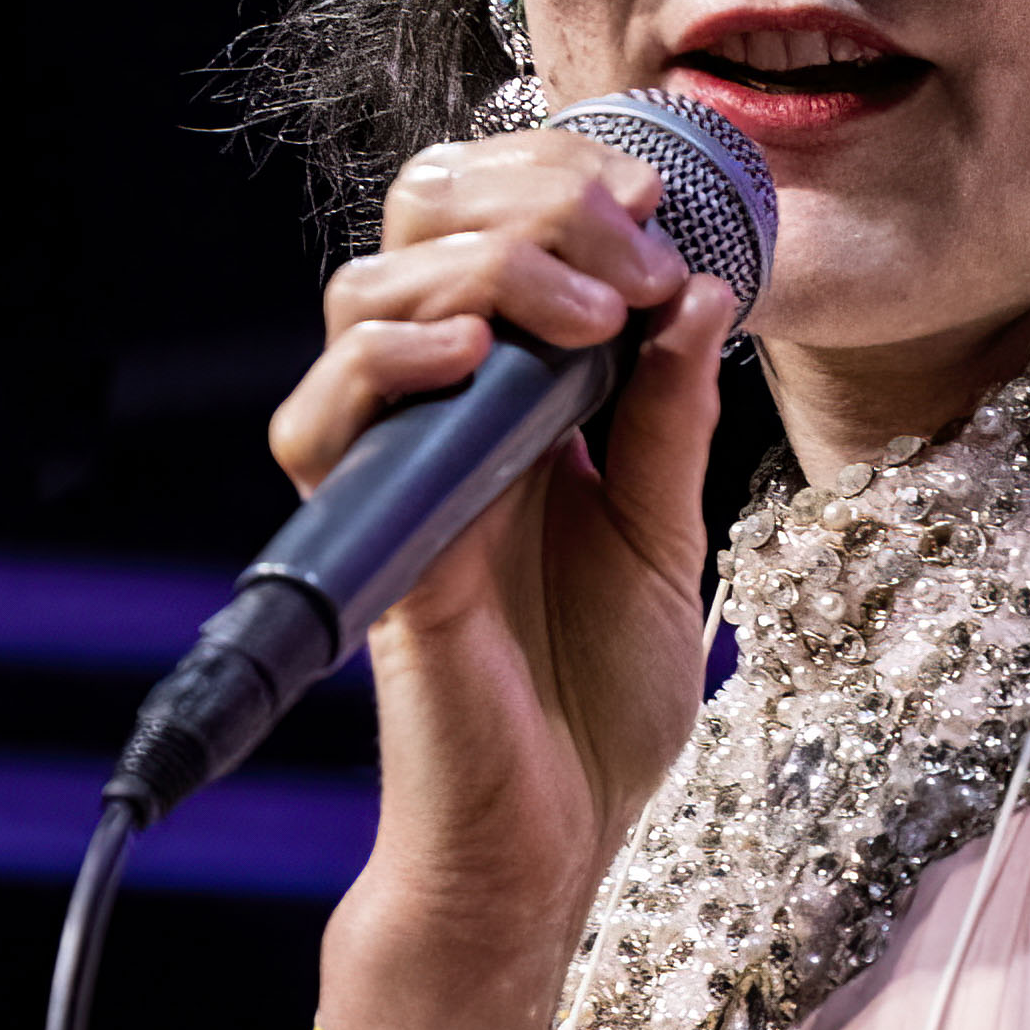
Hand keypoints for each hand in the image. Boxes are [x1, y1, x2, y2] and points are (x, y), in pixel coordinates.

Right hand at [272, 121, 739, 1029]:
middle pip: (421, 227)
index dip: (562, 185)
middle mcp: (443, 421)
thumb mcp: (668, 541)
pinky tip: (471, 356)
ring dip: (482, 266)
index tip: (658, 201)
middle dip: (530, 194)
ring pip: (364, 294)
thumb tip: (700, 292)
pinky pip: (328, 417)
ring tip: (587, 310)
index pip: (495, 231)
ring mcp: (400, 474)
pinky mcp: (373, 540)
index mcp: (515, 406)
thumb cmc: (594, 710)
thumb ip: (669, 421)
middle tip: (631, 227)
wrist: (552, 845)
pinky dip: (389, 360)